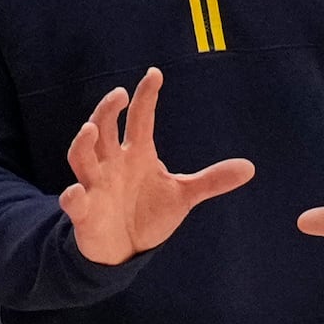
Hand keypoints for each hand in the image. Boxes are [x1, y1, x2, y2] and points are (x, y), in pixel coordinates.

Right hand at [60, 67, 254, 264]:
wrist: (126, 250)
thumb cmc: (150, 213)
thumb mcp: (183, 195)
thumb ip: (212, 180)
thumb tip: (251, 167)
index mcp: (137, 153)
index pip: (140, 118)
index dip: (146, 96)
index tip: (155, 73)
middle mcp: (112, 163)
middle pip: (103, 128)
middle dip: (107, 110)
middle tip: (118, 94)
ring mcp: (96, 185)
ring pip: (82, 157)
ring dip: (84, 144)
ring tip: (90, 130)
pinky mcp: (85, 212)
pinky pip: (75, 201)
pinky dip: (73, 197)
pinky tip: (75, 192)